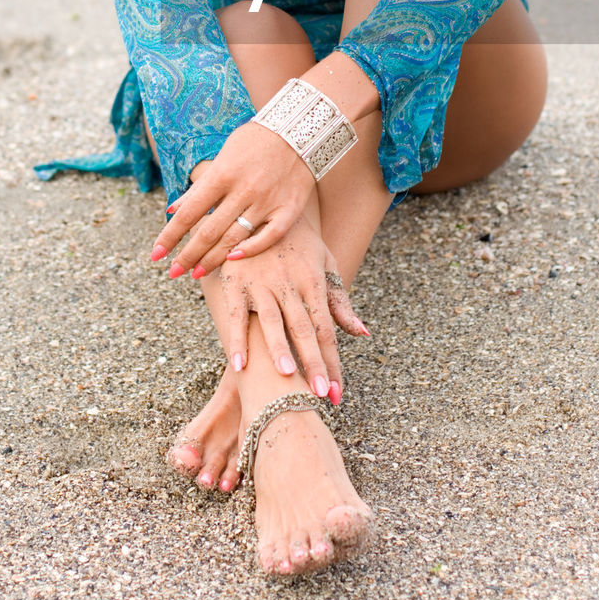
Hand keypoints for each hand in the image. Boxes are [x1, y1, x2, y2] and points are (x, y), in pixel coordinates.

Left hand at [150, 119, 316, 276]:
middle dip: (187, 255)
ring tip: (196, 274)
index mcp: (222, 174)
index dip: (169, 237)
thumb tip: (172, 210)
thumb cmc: (255, 141)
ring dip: (211, 259)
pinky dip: (251, 249)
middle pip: (208, 232)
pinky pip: (269, 237)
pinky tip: (233, 259)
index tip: (155, 255)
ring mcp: (267, 201)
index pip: (188, 213)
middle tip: (173, 273)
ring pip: (234, 238)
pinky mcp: (289, 208)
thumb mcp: (223, 156)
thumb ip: (199, 186)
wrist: (300, 129)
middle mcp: (243, 190)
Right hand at [217, 214, 369, 399]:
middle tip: (321, 395)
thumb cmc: (300, 241)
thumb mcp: (325, 263)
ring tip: (287, 377)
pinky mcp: (235, 280)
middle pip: (304, 328)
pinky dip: (237, 338)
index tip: (338, 394)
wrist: (265, 204)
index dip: (332, 361)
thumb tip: (362, 333)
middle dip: (313, 362)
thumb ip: (339, 300)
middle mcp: (290, 283)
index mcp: (314, 282)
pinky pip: (236, 313)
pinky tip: (239, 365)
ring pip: (273, 319)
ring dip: (279, 348)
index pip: (326, 329)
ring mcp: (262, 282)